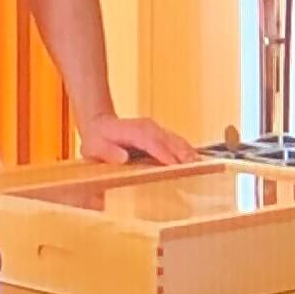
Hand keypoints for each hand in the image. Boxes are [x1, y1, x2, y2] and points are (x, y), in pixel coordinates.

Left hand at [78, 113, 200, 165]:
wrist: (100, 124)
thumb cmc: (98, 141)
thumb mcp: (94, 148)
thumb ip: (108, 152)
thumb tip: (123, 157)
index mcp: (132, 131)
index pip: (150, 141)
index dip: (163, 153)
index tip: (174, 165)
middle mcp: (147, 127)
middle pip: (168, 139)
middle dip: (182, 153)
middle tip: (195, 169)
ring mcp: (155, 129)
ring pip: (175, 139)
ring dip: (188, 152)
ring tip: (200, 166)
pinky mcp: (160, 134)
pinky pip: (176, 141)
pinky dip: (186, 150)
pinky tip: (194, 161)